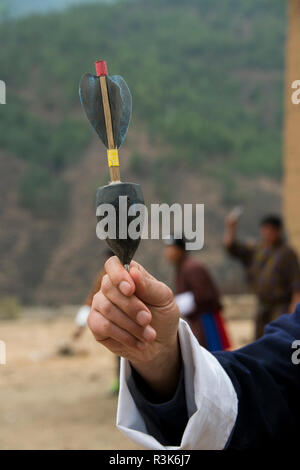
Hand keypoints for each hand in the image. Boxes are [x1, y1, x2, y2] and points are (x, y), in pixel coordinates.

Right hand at [88, 256, 180, 396]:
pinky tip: (138, 342)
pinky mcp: (96, 325)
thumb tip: (133, 272)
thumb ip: (149, 285)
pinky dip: (123, 335)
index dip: (118, 275)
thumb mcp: (164, 298)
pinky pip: (103, 326)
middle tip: (148, 319)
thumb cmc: (162, 314)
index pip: (113, 264)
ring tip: (149, 335)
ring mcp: (100, 305)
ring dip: (131, 325)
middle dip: (131, 306)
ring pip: (107, 309)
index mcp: (127, 275)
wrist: (161, 343)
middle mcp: (110, 287)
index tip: (131, 289)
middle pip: (109, 288)